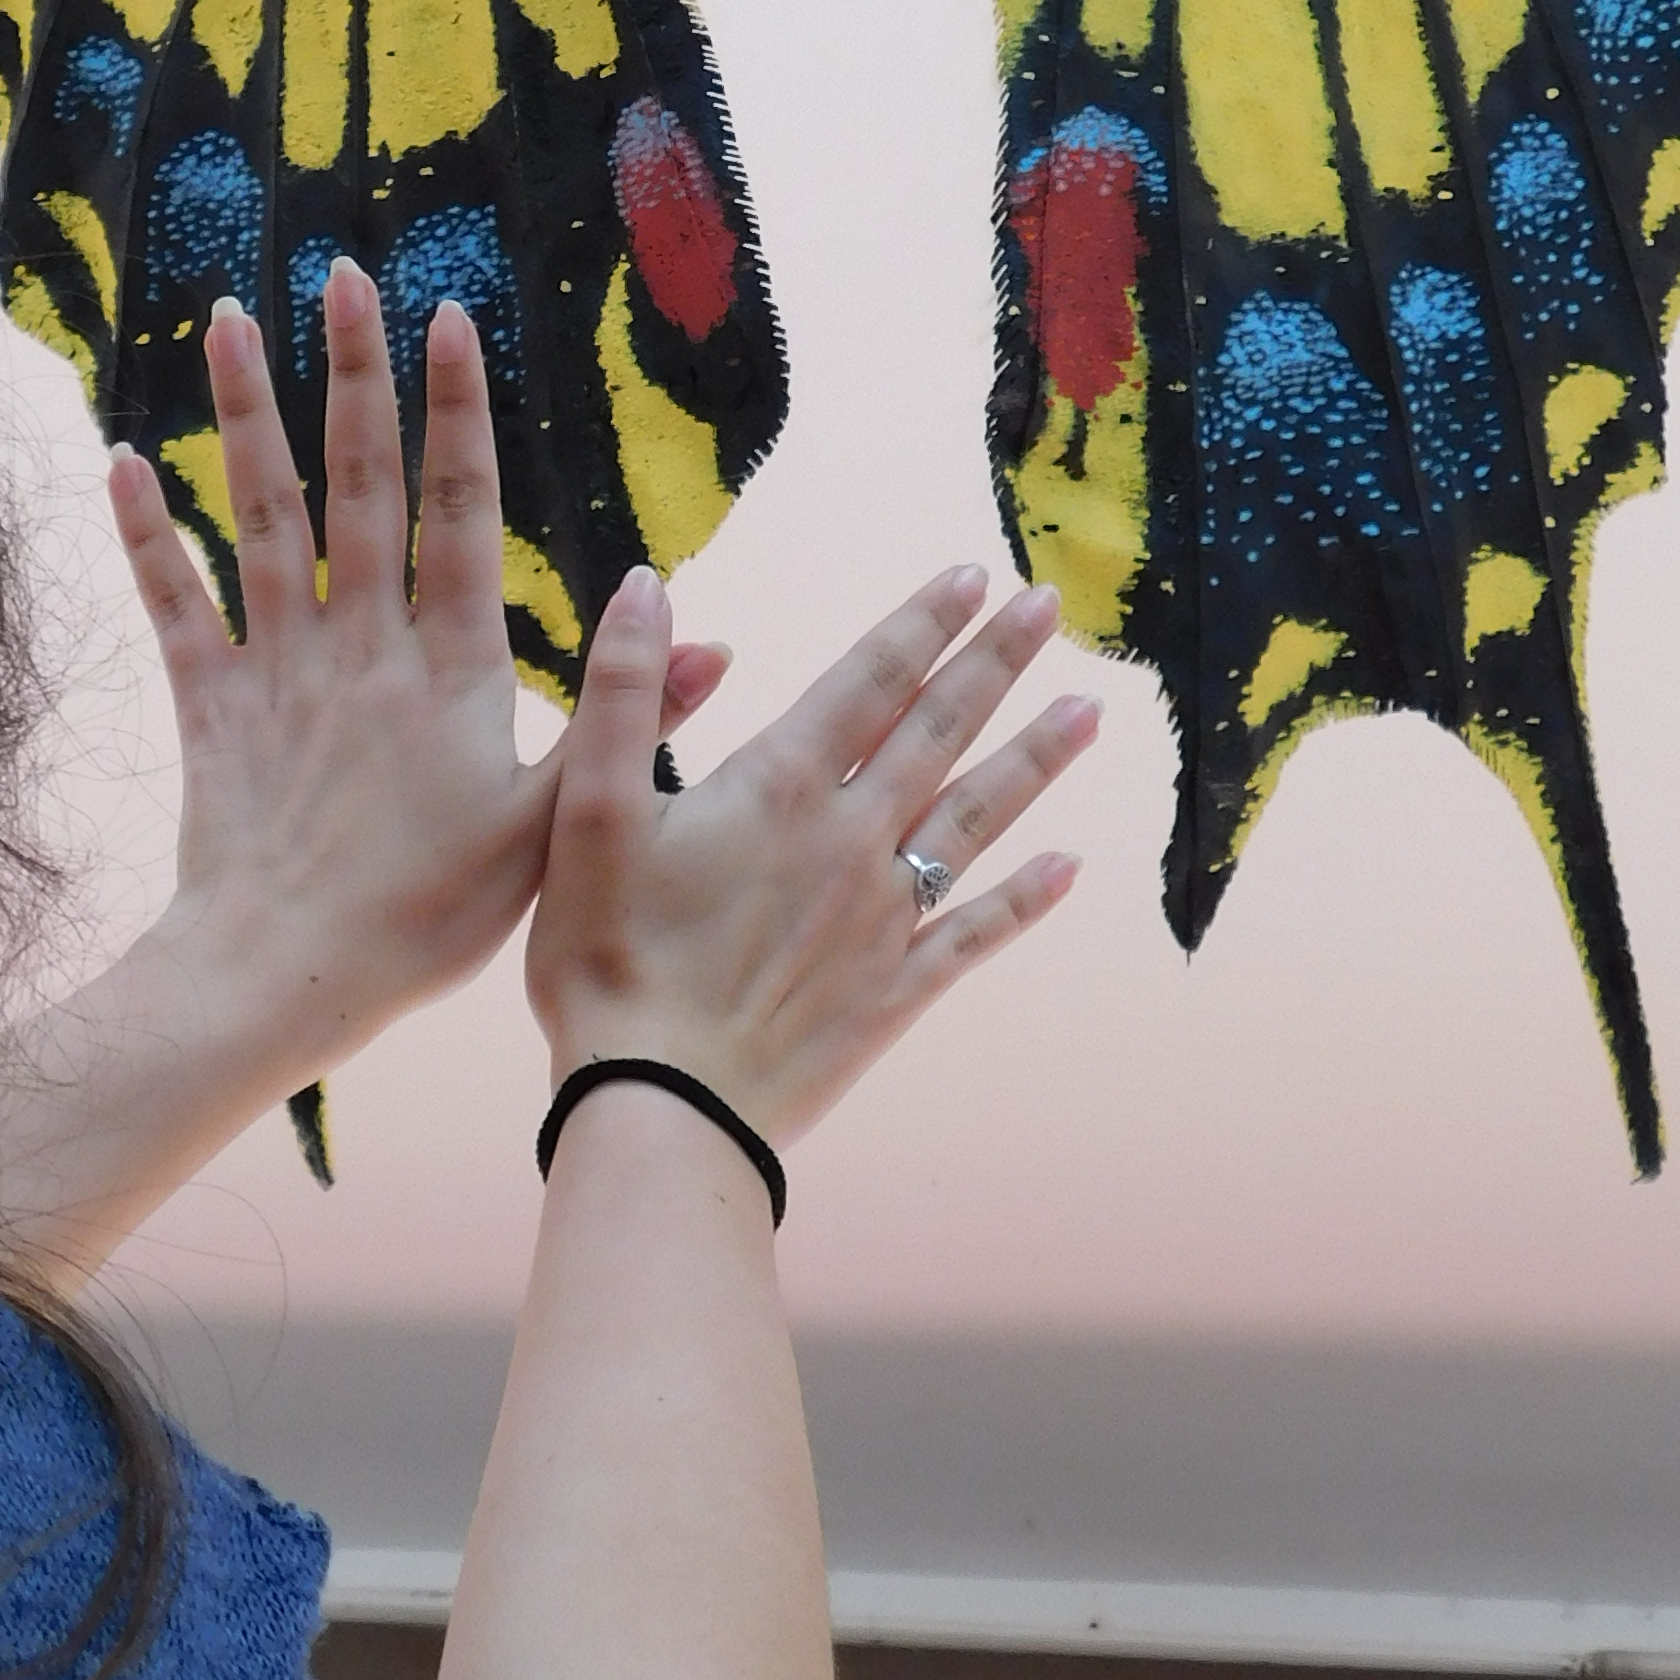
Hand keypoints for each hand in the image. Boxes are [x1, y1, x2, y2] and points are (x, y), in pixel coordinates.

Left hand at [108, 261, 725, 1101]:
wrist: (284, 981)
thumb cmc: (429, 917)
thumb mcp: (553, 826)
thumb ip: (625, 721)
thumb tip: (710, 641)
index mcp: (451, 668)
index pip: (458, 512)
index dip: (457, 412)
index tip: (451, 319)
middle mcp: (360, 647)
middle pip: (359, 484)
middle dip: (354, 373)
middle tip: (342, 274)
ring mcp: (277, 668)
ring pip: (260, 518)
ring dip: (244, 416)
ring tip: (229, 319)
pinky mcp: (208, 705)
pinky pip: (173, 605)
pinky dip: (144, 534)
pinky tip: (119, 459)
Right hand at [524, 562, 1095, 1151]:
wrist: (660, 1104)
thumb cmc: (608, 956)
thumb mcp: (591, 811)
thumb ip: (622, 691)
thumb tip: (642, 584)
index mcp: (780, 788)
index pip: (869, 679)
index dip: (921, 621)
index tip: (974, 575)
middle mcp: (851, 841)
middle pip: (938, 732)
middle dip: (994, 663)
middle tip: (1047, 607)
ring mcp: (883, 918)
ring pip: (975, 820)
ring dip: (1034, 761)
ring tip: (1088, 711)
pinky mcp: (894, 993)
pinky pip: (975, 933)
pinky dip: (1026, 899)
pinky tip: (1071, 869)